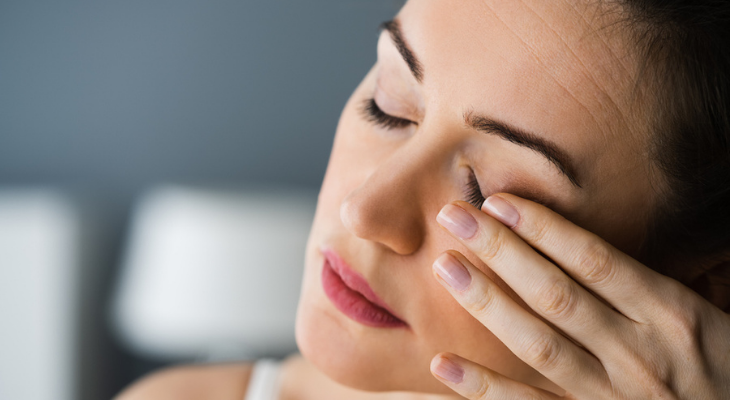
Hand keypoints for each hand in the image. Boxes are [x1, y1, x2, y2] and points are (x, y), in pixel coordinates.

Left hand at [429, 194, 729, 398]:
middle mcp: (638, 352)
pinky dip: (483, 387)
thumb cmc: (719, 369)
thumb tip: (577, 246)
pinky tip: (443, 363)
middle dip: (501, 250)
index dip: (542, 228)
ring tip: (445, 268)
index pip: (594, 261)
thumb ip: (644, 288)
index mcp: (670, 313)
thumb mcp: (702, 318)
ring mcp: (612, 396)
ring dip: (487, 304)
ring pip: (538, 344)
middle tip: (454, 216)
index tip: (498, 201)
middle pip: (556, 293)